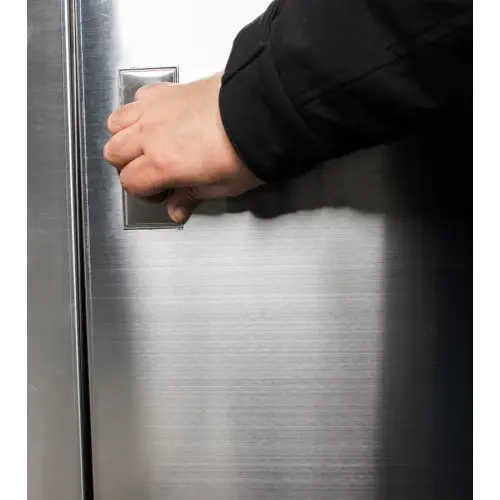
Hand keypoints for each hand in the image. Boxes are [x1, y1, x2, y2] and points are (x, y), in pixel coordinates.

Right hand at [104, 73, 262, 222]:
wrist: (260, 113)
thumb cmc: (245, 149)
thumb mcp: (220, 186)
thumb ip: (190, 197)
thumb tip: (177, 209)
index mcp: (163, 163)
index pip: (130, 181)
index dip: (143, 192)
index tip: (162, 193)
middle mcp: (152, 134)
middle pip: (113, 152)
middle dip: (128, 166)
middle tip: (151, 172)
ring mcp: (156, 109)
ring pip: (116, 122)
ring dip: (125, 137)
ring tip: (146, 145)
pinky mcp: (167, 90)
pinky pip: (137, 98)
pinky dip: (139, 110)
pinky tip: (157, 119)